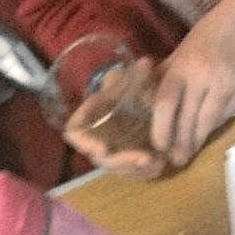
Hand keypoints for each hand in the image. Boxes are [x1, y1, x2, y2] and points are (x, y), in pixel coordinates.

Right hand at [62, 56, 164, 178]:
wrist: (131, 100)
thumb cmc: (122, 89)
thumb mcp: (127, 79)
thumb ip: (134, 74)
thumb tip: (146, 62)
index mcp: (85, 119)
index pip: (75, 133)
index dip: (85, 143)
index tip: (102, 148)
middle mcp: (93, 140)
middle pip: (101, 158)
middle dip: (123, 162)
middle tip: (144, 159)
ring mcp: (109, 154)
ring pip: (117, 169)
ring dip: (136, 170)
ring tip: (156, 163)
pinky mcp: (123, 162)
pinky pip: (129, 173)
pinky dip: (144, 172)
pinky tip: (159, 166)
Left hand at [151, 0, 234, 167]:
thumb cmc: (210, 33)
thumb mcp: (182, 50)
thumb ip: (167, 75)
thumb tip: (145, 100)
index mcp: (183, 66)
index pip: (167, 102)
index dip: (161, 127)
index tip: (158, 145)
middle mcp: (203, 76)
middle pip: (188, 118)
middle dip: (181, 143)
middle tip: (175, 160)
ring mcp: (226, 84)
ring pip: (208, 121)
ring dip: (198, 140)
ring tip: (189, 154)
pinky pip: (225, 115)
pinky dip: (214, 126)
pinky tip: (206, 134)